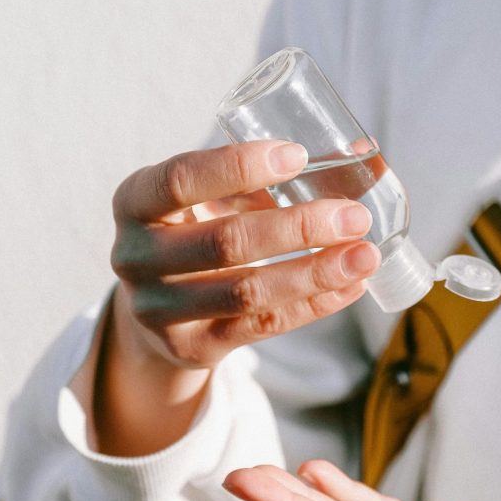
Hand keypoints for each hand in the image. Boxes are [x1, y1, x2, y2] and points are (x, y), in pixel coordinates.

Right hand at [110, 141, 380, 370]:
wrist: (155, 308)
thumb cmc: (192, 230)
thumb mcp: (204, 197)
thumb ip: (260, 177)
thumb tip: (356, 152)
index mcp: (135, 202)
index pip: (180, 179)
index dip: (238, 166)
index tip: (298, 155)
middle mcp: (136, 257)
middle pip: (225, 242)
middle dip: (298, 228)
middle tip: (354, 216)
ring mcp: (159, 310)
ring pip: (247, 292)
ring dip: (314, 273)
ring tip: (365, 255)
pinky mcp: (192, 347)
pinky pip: (261, 327)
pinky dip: (312, 305)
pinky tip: (351, 286)